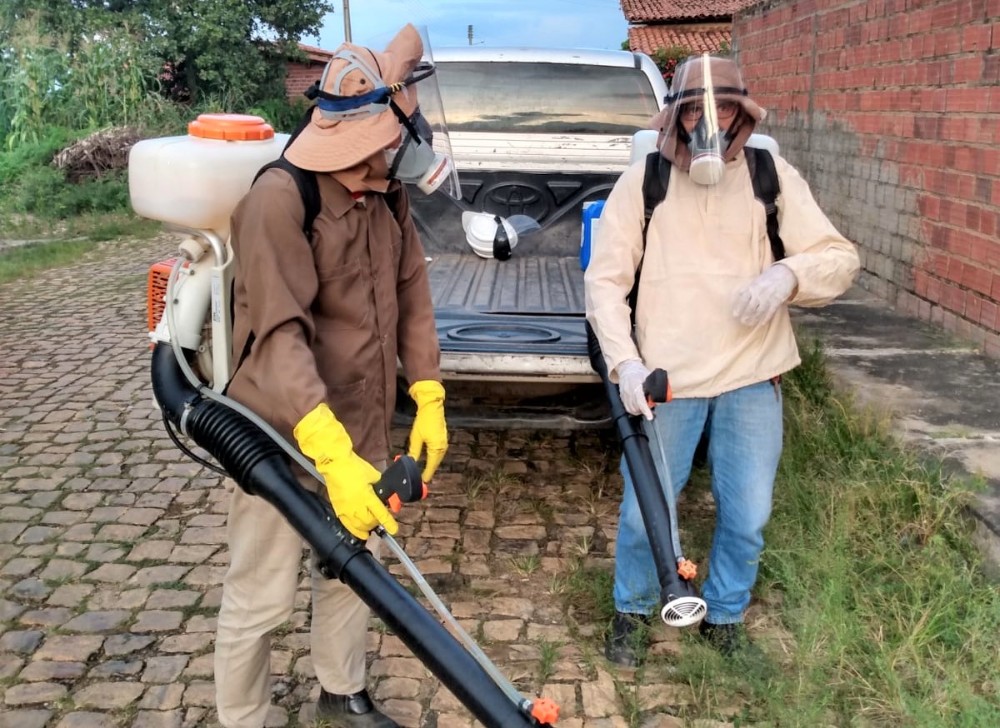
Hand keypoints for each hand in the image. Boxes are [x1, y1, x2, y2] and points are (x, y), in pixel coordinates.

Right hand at [294, 403, 397, 538]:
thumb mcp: (373, 474)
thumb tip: (386, 492)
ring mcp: (346, 508)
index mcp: (366, 495)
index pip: (380, 513)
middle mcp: (356, 505)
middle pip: (369, 522)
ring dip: (367, 528)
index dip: (388, 523)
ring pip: (358, 526)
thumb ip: (380, 485)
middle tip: (380, 519)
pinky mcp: (337, 508)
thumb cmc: (353, 466)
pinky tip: (360, 532)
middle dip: (377, 523)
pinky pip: (347, 524)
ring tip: (371, 526)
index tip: (394, 529)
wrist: (335, 464)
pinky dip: (355, 530)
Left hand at [407, 380, 447, 481]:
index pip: (431, 466)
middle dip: (428, 471)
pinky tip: (428, 460)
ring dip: (431, 465)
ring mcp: (444, 444)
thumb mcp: (416, 438)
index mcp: (437, 449)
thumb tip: (410, 462)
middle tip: (420, 479)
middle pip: (435, 464)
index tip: (421, 482)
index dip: (426, 475)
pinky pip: (438, 453)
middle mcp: (443, 448)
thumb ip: (414, 452)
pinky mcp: (443, 440)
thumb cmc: (423, 421)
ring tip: (423, 472)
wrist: (432, 407)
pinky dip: (433, 458)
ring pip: (437, 459)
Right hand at [617, 359, 652, 419]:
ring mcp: (624, 395)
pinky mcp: (621, 397)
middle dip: (644, 410)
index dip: (646, 410)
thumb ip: (655, 387)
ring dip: (639, 411)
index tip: (650, 417)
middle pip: (636, 407)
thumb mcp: (649, 376)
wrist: (627, 367)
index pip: (640, 400)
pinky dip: (633, 410)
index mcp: (635, 385)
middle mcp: (628, 391)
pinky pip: (627, 408)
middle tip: (651, 407)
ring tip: (644, 407)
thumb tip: (660, 400)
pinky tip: (638, 407)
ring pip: (631, 409)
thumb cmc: (639, 371)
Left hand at [732, 264, 797, 326]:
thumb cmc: (768, 277)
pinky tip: (761, 323)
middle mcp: (759, 292)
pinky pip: (770, 311)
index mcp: (753, 286)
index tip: (735, 314)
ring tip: (749, 324)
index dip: (738, 307)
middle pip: (750, 306)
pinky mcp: (777, 300)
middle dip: (745, 315)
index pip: (743, 298)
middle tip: (742, 321)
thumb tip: (737, 298)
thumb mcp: (756, 280)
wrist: (785, 272)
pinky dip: (766, 318)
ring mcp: (769, 297)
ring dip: (754, 318)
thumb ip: (748, 289)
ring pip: (759, 311)